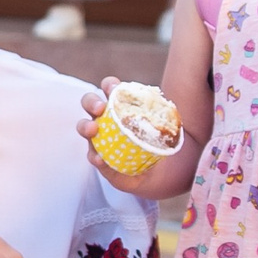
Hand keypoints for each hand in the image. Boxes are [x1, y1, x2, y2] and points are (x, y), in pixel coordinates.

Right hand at [74, 76, 160, 193]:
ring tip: (94, 130)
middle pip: (90, 103)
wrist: (167, 172)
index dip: (109, 85)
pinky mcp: (101, 160)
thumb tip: (171, 107)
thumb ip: (167, 116)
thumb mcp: (169, 126)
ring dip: (86, 126)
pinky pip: (94, 157)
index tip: (114, 88)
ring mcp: (101, 139)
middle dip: (92, 102)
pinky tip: (100, 159)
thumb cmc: (166, 143)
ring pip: (85, 128)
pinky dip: (95, 157)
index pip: (111, 88)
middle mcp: (107, 119)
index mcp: (122, 105)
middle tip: (100, 108)